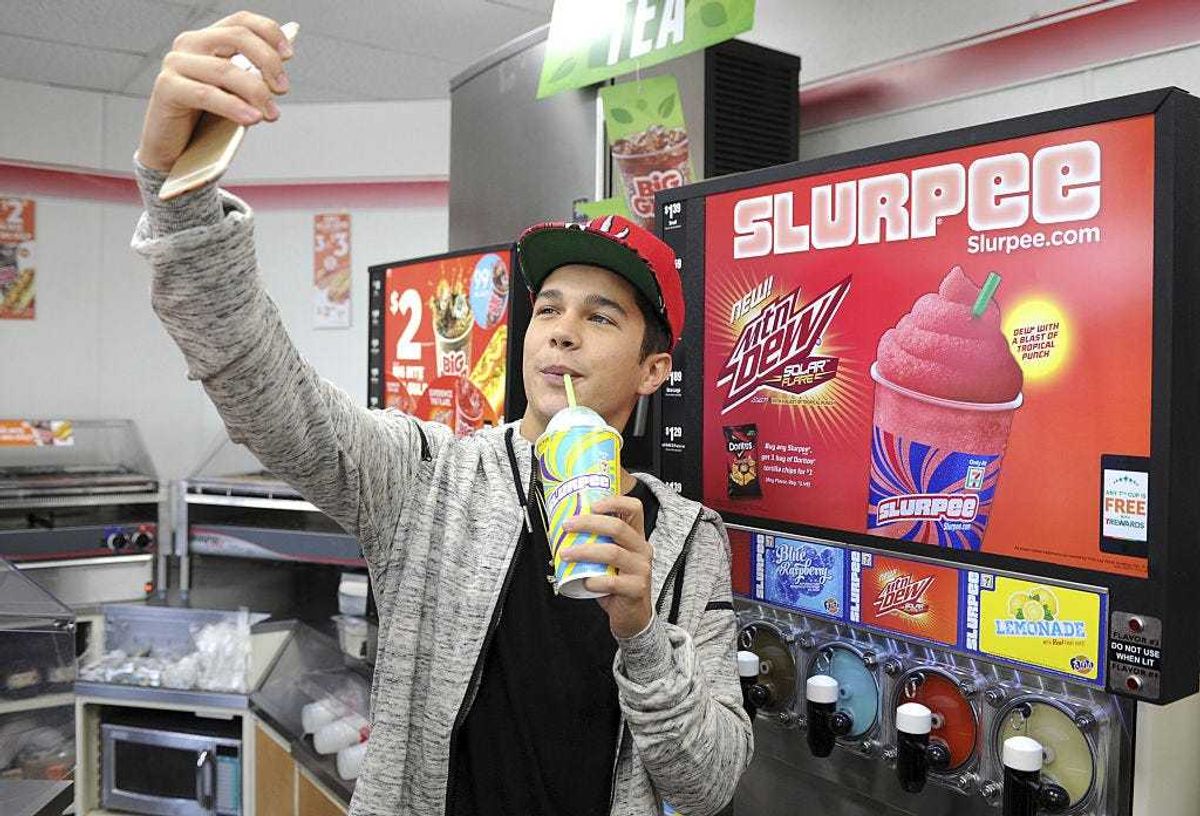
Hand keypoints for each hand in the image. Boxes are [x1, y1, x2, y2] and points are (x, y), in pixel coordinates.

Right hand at [137, 10, 292, 170]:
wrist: (176, 150)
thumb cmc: (207, 121)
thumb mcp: (236, 95)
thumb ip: (252, 80)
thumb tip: (279, 77)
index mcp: (209, 40)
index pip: (242, 22)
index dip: (269, 33)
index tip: (289, 55)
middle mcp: (190, 44)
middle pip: (237, 37)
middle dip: (268, 62)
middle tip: (283, 89)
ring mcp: (176, 63)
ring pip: (225, 69)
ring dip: (256, 91)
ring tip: (271, 114)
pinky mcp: (167, 88)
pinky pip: (206, 94)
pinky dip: (233, 107)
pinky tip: (252, 118)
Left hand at [560, 495, 653, 638]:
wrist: (632, 616)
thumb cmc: (617, 584)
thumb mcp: (609, 560)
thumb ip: (594, 544)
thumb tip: (561, 533)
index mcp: (635, 537)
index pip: (634, 508)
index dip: (614, 502)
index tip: (591, 504)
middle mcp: (641, 549)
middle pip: (618, 527)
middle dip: (588, 523)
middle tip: (567, 526)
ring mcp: (641, 569)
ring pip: (612, 552)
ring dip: (584, 551)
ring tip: (565, 554)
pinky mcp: (636, 589)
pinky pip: (612, 582)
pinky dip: (594, 581)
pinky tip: (585, 582)